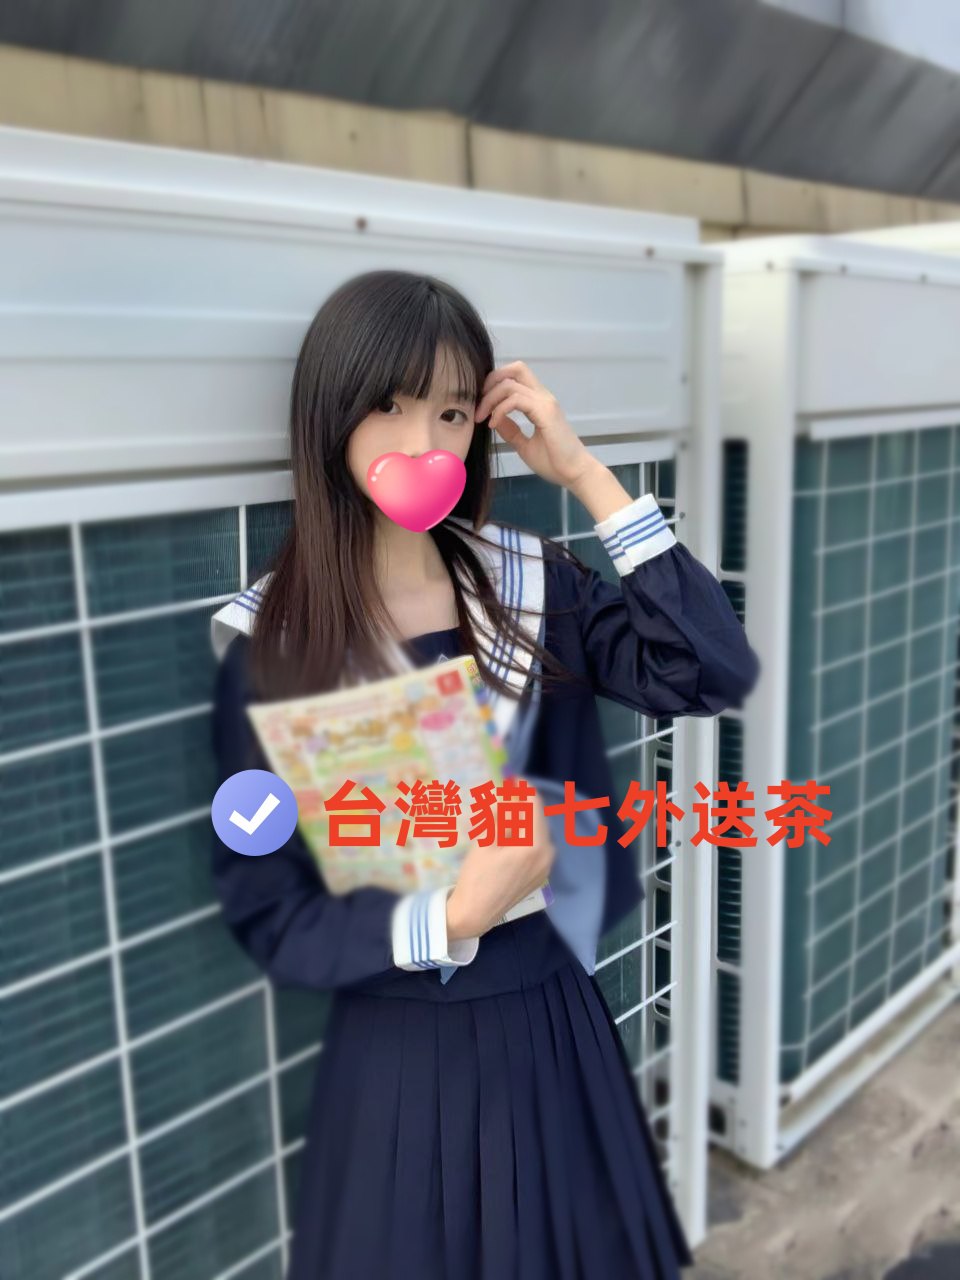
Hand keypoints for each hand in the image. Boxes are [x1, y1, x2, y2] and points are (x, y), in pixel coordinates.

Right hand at [446, 782, 555, 938]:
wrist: (475, 914)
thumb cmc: (477, 877)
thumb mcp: (484, 840)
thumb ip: (496, 813)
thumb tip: (502, 791)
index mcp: (535, 844)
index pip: (534, 805)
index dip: (522, 789)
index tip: (511, 778)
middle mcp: (547, 855)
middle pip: (538, 818)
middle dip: (522, 804)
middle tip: (503, 794)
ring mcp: (545, 867)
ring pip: (537, 832)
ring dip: (522, 819)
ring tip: (501, 812)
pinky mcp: (539, 876)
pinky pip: (535, 847)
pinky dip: (524, 835)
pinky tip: (506, 833)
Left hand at [474, 360, 594, 489]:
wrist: (574, 473)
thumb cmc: (554, 462)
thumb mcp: (524, 445)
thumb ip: (511, 431)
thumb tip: (495, 420)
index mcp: (539, 402)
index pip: (516, 377)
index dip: (495, 384)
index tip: (482, 406)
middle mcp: (543, 397)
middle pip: (516, 368)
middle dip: (491, 380)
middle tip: (478, 403)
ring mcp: (545, 402)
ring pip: (510, 383)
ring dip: (490, 398)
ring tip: (481, 417)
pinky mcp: (545, 411)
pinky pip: (515, 399)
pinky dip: (499, 410)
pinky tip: (494, 424)